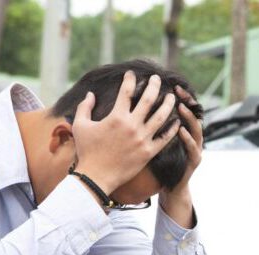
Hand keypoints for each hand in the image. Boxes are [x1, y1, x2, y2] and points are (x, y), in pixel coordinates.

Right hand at [72, 71, 179, 194]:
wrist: (97, 176)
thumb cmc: (87, 151)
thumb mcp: (81, 126)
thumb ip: (84, 107)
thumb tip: (90, 94)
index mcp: (116, 117)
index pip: (126, 92)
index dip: (130, 80)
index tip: (132, 74)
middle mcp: (132, 126)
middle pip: (148, 100)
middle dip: (154, 86)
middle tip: (158, 79)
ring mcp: (142, 139)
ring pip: (160, 117)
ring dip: (168, 105)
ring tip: (172, 97)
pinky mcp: (149, 153)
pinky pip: (164, 139)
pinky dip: (172, 129)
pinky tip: (177, 122)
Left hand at [159, 85, 202, 227]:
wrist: (173, 185)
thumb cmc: (163, 163)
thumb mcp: (160, 141)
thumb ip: (155, 124)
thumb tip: (138, 105)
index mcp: (180, 130)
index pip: (181, 108)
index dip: (177, 96)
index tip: (168, 83)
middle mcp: (191, 136)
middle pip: (191, 114)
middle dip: (186, 101)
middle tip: (176, 90)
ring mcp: (194, 148)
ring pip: (195, 129)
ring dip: (188, 117)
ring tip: (180, 106)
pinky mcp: (194, 160)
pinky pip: (192, 149)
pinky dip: (188, 139)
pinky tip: (181, 130)